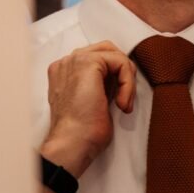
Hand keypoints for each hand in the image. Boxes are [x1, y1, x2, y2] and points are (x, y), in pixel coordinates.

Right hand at [41, 40, 135, 176]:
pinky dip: (128, 83)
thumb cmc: (82, 131)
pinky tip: (122, 103)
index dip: (116, 76)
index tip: (118, 101)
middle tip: (125, 97)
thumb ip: (102, 84)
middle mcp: (66, 62)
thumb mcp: (94, 100)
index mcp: (65, 71)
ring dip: (127, 80)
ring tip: (123, 103)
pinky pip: (121, 62)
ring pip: (116, 55)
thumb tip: (121, 77)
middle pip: (107, 50)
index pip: (99, 59)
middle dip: (123, 72)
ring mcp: (73, 60)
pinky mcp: (87, 63)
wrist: (72, 142)